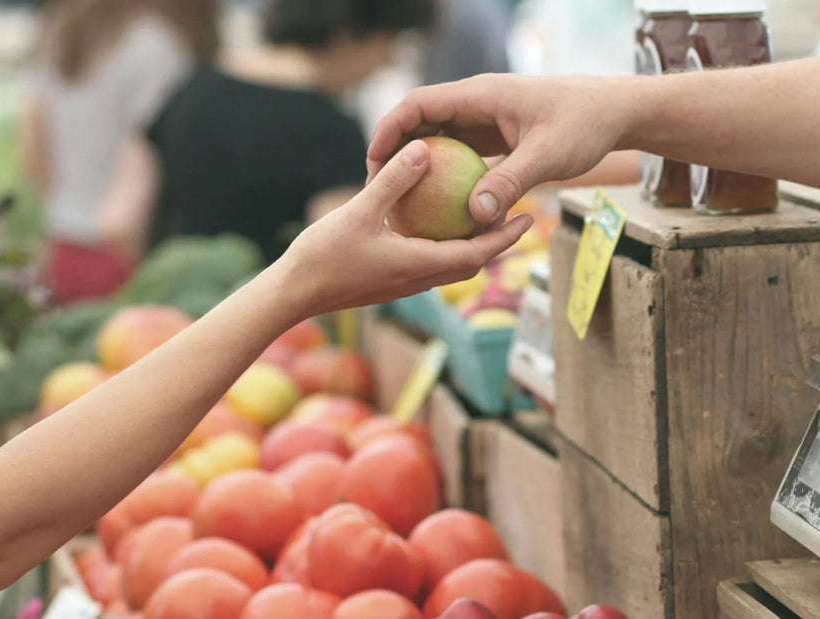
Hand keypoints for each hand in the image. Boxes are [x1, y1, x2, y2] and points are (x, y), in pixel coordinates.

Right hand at [276, 139, 532, 319]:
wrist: (292, 295)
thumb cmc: (323, 256)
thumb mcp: (360, 211)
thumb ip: (393, 181)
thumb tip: (424, 149)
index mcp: (419, 265)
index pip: (477, 254)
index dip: (505, 237)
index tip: (528, 218)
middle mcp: (418, 279)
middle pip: (470, 262)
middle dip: (496, 242)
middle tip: (516, 215)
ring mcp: (403, 283)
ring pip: (449, 265)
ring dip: (470, 245)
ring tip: (482, 216)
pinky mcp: (388, 282)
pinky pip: (427, 262)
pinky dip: (442, 245)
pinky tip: (433, 223)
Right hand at [368, 74, 636, 223]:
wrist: (615, 112)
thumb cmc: (584, 125)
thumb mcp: (547, 156)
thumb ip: (510, 183)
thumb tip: (475, 216)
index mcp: (480, 95)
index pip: (419, 104)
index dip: (390, 129)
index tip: (374, 161)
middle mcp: (477, 104)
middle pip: (422, 122)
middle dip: (396, 151)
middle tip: (378, 188)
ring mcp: (486, 120)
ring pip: (440, 139)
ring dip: (420, 166)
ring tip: (401, 201)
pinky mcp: (497, 137)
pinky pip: (462, 154)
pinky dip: (447, 176)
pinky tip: (441, 207)